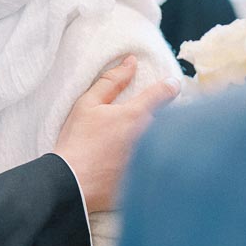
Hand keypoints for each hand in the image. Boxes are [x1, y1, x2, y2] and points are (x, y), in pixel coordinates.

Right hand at [55, 56, 180, 212]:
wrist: (72, 184)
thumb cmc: (77, 142)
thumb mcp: (87, 105)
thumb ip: (111, 81)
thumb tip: (131, 61)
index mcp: (136, 114)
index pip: (165, 93)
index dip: (170, 87)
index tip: (172, 86)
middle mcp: (150, 135)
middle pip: (169, 120)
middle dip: (164, 117)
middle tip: (144, 123)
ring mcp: (153, 158)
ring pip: (168, 142)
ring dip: (162, 140)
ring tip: (142, 145)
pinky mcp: (151, 178)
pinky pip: (163, 165)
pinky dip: (159, 162)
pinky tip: (144, 165)